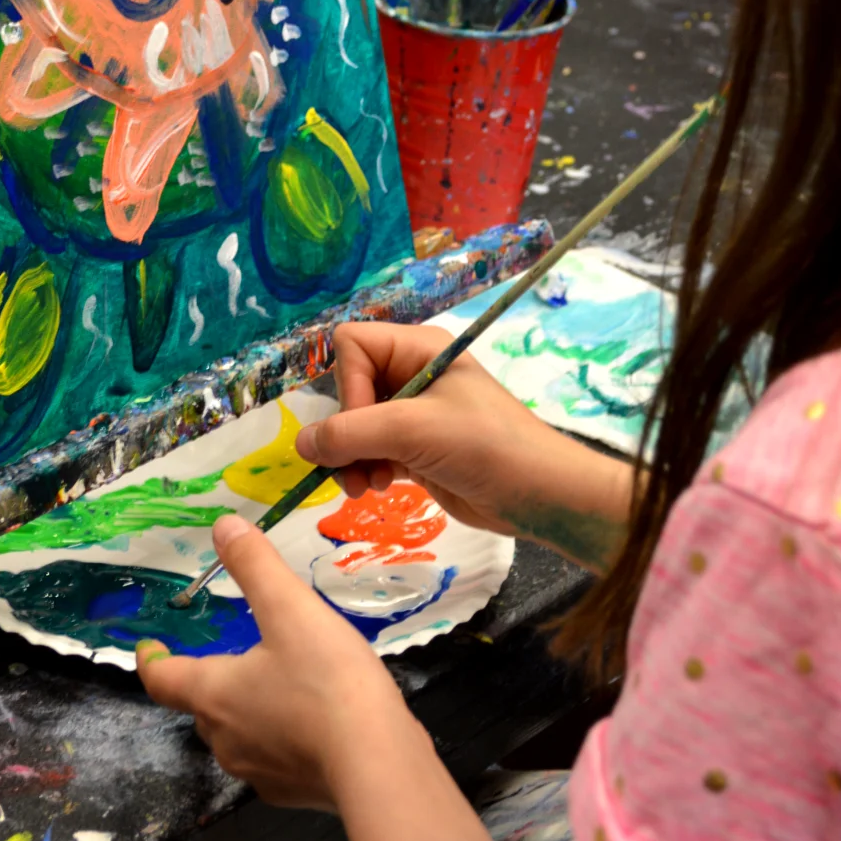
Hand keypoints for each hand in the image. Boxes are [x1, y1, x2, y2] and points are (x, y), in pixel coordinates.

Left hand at [136, 513, 417, 811]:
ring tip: (276, 682)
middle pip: (202, 706)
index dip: (151, 660)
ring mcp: (259, 772)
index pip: (163, 680)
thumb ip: (255, 565)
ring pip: (237, 734)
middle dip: (208, 680)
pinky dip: (280, 735)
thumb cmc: (326, 681)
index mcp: (214, 694)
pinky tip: (312, 720)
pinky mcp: (293, 792)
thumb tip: (222, 525)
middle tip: (232, 653)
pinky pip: (273, 757)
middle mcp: (225, 739)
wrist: (378, 764)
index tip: (149, 647)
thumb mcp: (290, 609)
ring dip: (246, 708)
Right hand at [294, 322, 633, 567]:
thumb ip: (352, 434)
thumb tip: (300, 443)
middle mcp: (413, 373)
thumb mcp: (415, 432)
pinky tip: (378, 488)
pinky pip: (370, 449)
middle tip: (355, 469)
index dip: (347, 386)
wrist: (540, 495)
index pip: (352, 346)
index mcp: (418, 349)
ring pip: (355, 425)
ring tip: (365, 487)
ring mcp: (414, 412)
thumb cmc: (486, 446)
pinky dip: (365, 468)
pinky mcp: (417, 447)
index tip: (366, 425)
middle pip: (348, 388)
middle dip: (346, 431)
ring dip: (351, 457)